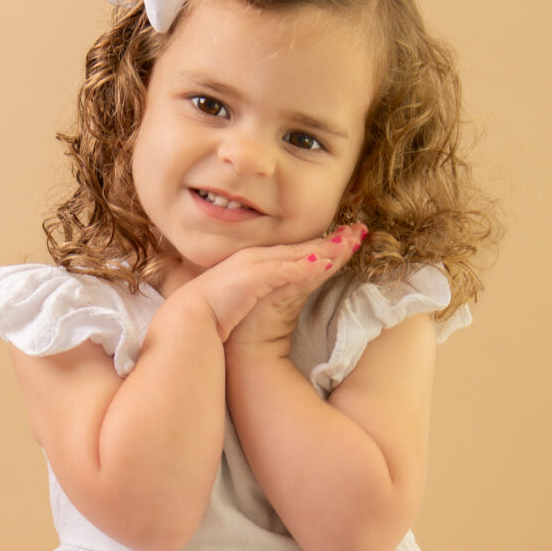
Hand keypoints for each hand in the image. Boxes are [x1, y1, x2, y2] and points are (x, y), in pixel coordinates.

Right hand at [176, 224, 366, 344]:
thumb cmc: (213, 311)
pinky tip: (324, 263)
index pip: (296, 251)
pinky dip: (304, 266)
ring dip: (327, 248)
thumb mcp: (245, 298)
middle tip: (361, 232)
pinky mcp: (253, 279)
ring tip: (351, 242)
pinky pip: (284, 271)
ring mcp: (256, 266)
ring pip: (299, 255)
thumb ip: (262, 291)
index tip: (346, 239)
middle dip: (334, 240)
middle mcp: (259, 258)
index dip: (323, 245)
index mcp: (257, 263)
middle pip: (303, 248)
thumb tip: (276, 293)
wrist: (190, 319)